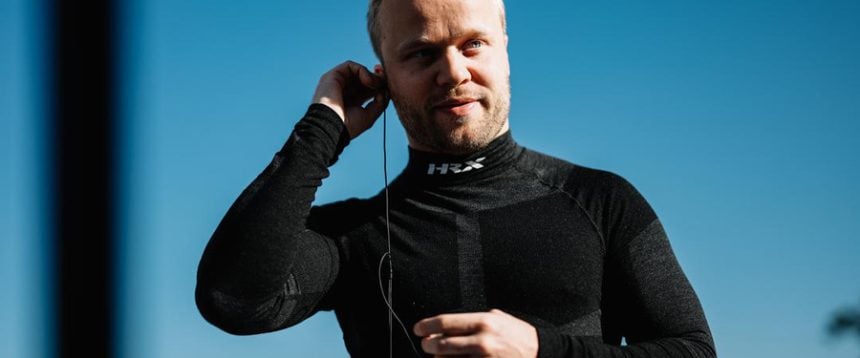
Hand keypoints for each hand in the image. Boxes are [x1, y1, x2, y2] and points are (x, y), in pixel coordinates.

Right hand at [311, 60, 387, 137]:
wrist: (331, 128)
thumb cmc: (348, 126)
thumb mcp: (369, 116)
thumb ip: (380, 103)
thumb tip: (384, 91)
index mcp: (352, 101)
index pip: (368, 88)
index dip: (379, 84)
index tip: (388, 85)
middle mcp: (344, 90)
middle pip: (364, 77)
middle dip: (377, 77)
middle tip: (385, 81)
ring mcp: (338, 82)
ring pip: (358, 71)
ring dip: (371, 75)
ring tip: (376, 85)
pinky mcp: (332, 76)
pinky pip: (350, 65)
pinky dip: (362, 71)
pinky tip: (368, 81)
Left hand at [413, 309, 538, 357]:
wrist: (540, 352)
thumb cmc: (518, 335)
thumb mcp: (497, 318)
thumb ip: (473, 320)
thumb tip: (446, 326)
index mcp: (484, 322)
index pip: (446, 322)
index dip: (427, 325)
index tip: (419, 328)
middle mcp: (482, 340)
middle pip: (441, 344)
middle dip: (428, 345)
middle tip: (426, 344)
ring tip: (442, 355)